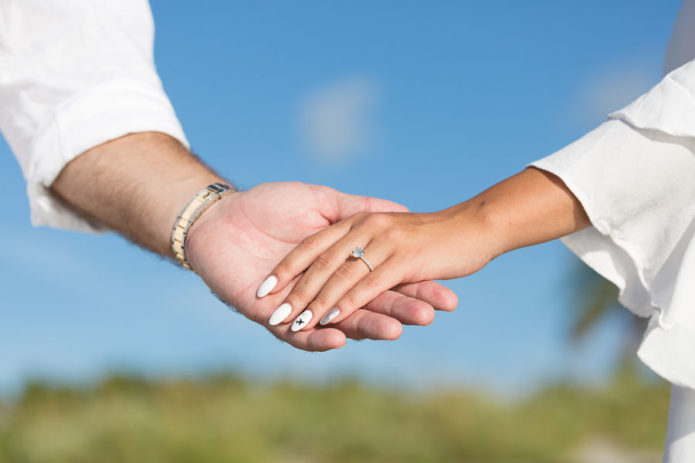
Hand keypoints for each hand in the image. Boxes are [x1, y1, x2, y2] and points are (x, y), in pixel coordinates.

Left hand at [184, 182, 457, 350]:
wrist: (220, 218)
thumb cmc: (269, 204)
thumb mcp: (321, 201)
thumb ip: (355, 209)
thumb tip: (395, 210)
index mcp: (342, 261)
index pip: (382, 277)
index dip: (413, 287)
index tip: (444, 295)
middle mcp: (326, 286)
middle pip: (367, 299)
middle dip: (399, 308)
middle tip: (431, 315)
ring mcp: (301, 304)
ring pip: (339, 317)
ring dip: (367, 325)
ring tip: (397, 330)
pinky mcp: (273, 318)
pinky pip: (298, 334)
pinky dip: (318, 337)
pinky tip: (340, 338)